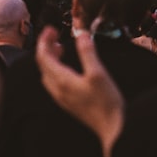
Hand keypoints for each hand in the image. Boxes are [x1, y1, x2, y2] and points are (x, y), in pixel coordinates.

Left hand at [35, 26, 123, 148]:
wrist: (112, 128)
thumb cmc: (106, 102)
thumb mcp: (98, 73)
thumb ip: (87, 52)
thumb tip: (81, 35)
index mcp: (62, 80)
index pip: (43, 57)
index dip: (44, 40)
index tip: (51, 29)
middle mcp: (58, 90)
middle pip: (43, 65)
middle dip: (46, 47)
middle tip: (55, 35)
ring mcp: (62, 98)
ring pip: (48, 74)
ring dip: (51, 59)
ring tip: (60, 48)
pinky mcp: (69, 103)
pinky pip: (55, 83)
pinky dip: (56, 70)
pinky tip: (68, 68)